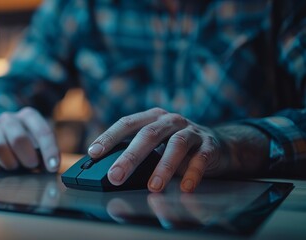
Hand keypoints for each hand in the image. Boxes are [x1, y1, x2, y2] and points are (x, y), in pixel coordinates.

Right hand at [0, 107, 59, 172]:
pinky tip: (2, 168)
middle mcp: (9, 119)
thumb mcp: (42, 145)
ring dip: (10, 162)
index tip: (53, 167)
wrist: (6, 142)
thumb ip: (47, 154)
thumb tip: (51, 167)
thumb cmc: (30, 146)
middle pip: (18, 138)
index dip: (49, 150)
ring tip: (16, 167)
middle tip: (32, 166)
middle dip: (28, 157)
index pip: (42, 131)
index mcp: (29, 116)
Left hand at [88, 108, 227, 192]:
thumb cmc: (178, 146)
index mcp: (152, 118)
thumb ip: (138, 154)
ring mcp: (191, 131)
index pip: (127, 123)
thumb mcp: (156, 145)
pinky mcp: (209, 145)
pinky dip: (192, 173)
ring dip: (163, 167)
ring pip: (176, 145)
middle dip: (130, 157)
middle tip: (115, 176)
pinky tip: (184, 187)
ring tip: (153, 186)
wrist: (218, 145)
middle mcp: (170, 120)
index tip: (93, 153)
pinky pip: (200, 158)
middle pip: (148, 134)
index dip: (109, 137)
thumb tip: (110, 174)